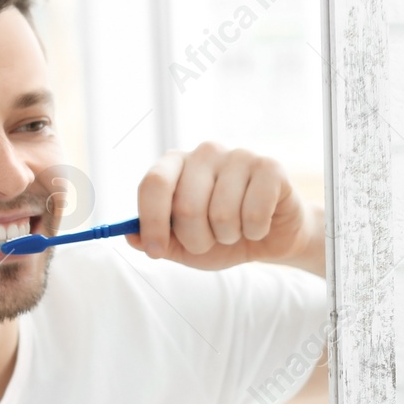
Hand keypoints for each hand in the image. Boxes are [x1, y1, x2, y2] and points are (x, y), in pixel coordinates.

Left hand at [132, 143, 312, 270]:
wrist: (271, 236)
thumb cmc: (223, 236)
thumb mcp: (184, 245)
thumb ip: (157, 239)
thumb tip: (132, 236)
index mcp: (177, 164)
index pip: (154, 183)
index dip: (151, 221)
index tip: (155, 251)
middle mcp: (205, 152)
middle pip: (186, 206)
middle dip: (197, 239)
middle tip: (210, 242)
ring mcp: (239, 155)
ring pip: (221, 214)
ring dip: (229, 237)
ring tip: (236, 230)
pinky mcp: (270, 167)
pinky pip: (253, 214)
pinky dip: (255, 232)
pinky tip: (259, 225)